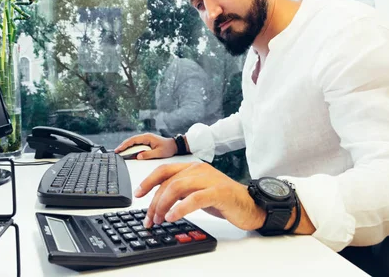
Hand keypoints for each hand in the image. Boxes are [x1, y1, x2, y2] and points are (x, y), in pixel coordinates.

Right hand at [114, 133, 176, 159]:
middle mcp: (145, 137)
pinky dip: (131, 148)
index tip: (118, 149)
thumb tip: (138, 156)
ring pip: (133, 142)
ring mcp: (145, 139)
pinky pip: (136, 144)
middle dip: (123, 146)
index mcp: (147, 138)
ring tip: (119, 152)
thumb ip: (148, 155)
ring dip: (126, 147)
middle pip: (131, 140)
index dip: (125, 145)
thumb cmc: (168, 148)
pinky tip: (127, 152)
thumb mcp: (159, 153)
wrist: (174, 145)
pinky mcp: (146, 142)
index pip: (133, 140)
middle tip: (116, 152)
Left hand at [134, 162, 266, 230]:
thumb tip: (158, 203)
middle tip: (149, 219)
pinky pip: (194, 198)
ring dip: (163, 205)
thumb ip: (180, 192)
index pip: (164, 170)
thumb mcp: (196, 192)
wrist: (250, 205)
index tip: (138, 194)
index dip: (148, 181)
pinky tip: (172, 217)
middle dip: (154, 201)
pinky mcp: (218, 191)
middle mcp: (198, 169)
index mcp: (192, 167)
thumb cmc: (223, 199)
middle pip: (167, 182)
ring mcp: (209, 179)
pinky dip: (179, 208)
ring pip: (177, 187)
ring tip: (159, 219)